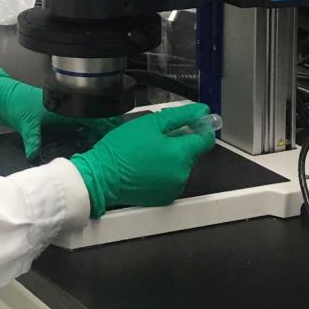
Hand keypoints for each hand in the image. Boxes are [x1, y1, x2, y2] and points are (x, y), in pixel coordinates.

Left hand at [0, 68, 120, 160]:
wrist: (7, 97)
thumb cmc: (18, 103)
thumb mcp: (26, 123)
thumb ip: (32, 140)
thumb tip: (34, 156)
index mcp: (65, 106)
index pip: (92, 114)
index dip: (107, 124)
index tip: (117, 134)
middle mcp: (68, 108)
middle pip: (95, 118)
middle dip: (108, 129)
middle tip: (118, 144)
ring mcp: (65, 113)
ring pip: (89, 122)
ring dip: (99, 131)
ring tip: (108, 146)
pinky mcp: (60, 118)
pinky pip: (80, 125)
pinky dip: (88, 132)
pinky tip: (91, 143)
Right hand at [69, 103, 214, 217]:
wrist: (102, 176)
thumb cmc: (122, 148)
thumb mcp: (150, 123)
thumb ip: (180, 116)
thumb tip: (201, 110)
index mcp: (180, 154)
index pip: (205, 140)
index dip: (201, 128)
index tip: (193, 122)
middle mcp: (182, 174)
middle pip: (191, 152)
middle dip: (179, 142)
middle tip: (156, 136)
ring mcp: (174, 188)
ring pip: (181, 166)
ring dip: (171, 158)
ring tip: (148, 152)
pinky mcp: (164, 198)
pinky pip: (171, 180)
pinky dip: (164, 172)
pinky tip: (146, 166)